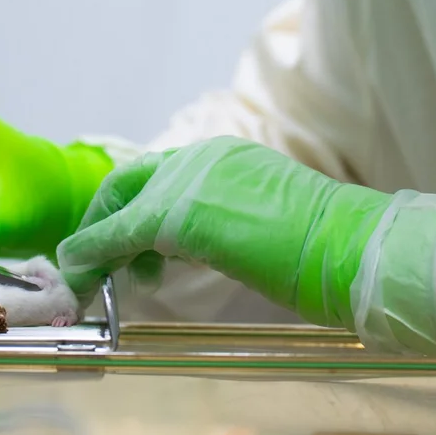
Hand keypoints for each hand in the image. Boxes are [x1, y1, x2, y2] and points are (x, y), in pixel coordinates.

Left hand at [57, 136, 435, 352]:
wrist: (353, 247)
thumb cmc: (332, 248)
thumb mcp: (273, 223)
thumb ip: (235, 223)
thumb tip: (220, 245)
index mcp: (232, 156)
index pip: (165, 172)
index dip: (137, 204)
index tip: (131, 241)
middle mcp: (204, 156)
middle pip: (132, 179)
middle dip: (106, 217)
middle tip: (101, 260)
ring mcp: (189, 182)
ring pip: (120, 203)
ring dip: (100, 239)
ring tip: (105, 278)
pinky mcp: (175, 216)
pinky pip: (118, 234)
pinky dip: (93, 253)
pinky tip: (82, 276)